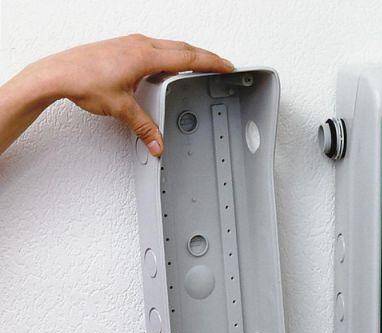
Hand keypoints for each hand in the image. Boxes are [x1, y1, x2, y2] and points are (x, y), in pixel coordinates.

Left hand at [22, 35, 233, 155]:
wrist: (56, 73)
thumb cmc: (82, 81)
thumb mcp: (121, 109)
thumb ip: (144, 128)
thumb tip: (157, 143)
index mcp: (145, 55)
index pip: (189, 57)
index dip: (212, 62)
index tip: (227, 66)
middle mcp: (139, 44)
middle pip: (183, 47)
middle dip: (204, 57)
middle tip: (220, 65)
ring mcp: (130, 42)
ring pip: (169, 44)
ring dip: (187, 54)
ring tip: (198, 64)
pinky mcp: (121, 46)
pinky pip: (155, 46)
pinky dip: (169, 53)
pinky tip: (167, 63)